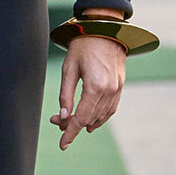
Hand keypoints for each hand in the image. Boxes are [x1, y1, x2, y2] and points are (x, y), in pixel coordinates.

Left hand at [49, 18, 126, 150]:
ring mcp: (117, 89)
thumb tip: (62, 117)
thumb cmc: (83, 46)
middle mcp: (109, 91)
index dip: (70, 133)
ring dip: (85, 122)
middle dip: (72, 124)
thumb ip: (65, 95)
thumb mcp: (69, 69)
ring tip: (68, 118)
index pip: (80, 118)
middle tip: (56, 120)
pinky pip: (110, 109)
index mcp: (95, 86)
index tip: (62, 145)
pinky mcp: (120, 86)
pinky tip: (89, 120)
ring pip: (100, 116)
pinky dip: (99, 117)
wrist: (105, 29)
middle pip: (89, 119)